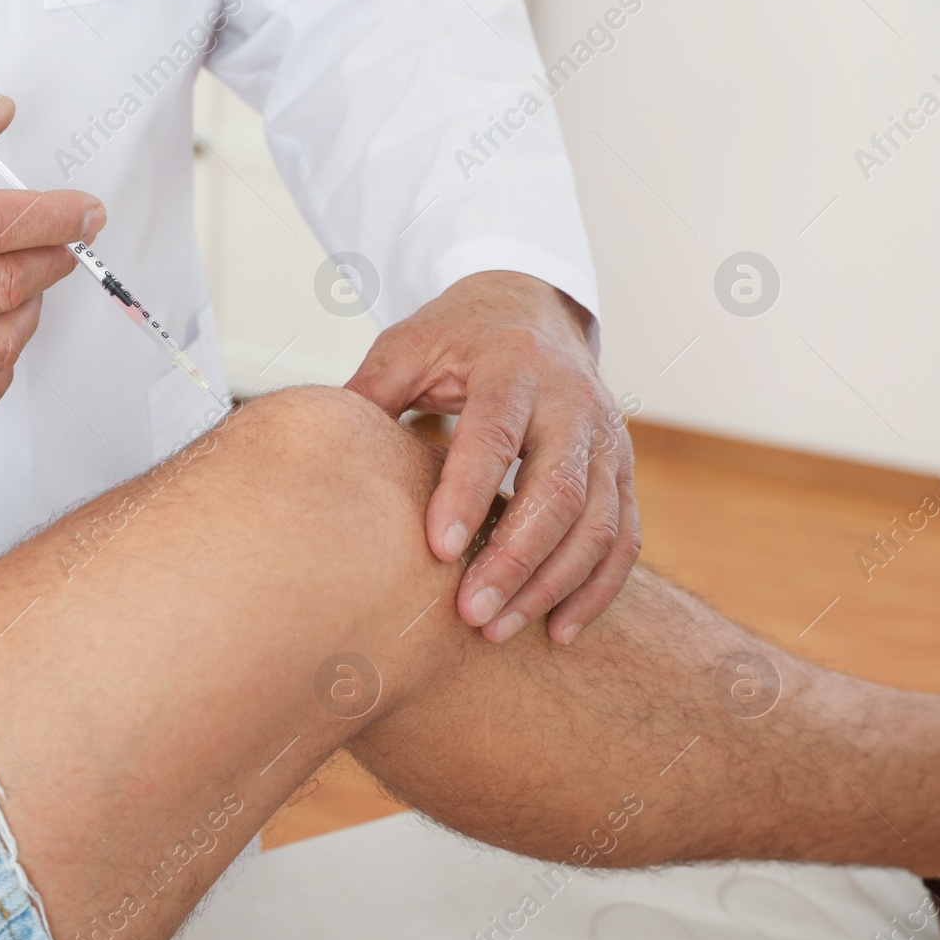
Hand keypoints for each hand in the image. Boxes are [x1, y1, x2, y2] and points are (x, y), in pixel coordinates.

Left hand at [345, 271, 640, 644]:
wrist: (533, 308)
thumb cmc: (456, 336)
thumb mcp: (407, 345)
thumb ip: (369, 393)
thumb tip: (316, 450)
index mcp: (512, 366)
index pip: (495, 434)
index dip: (468, 493)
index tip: (437, 550)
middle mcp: (571, 402)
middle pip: (557, 490)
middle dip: (514, 559)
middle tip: (468, 614)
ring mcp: (606, 439)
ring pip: (597, 523)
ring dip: (551, 585)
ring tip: (496, 631)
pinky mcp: (623, 471)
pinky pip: (623, 538)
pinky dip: (596, 589)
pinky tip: (556, 632)